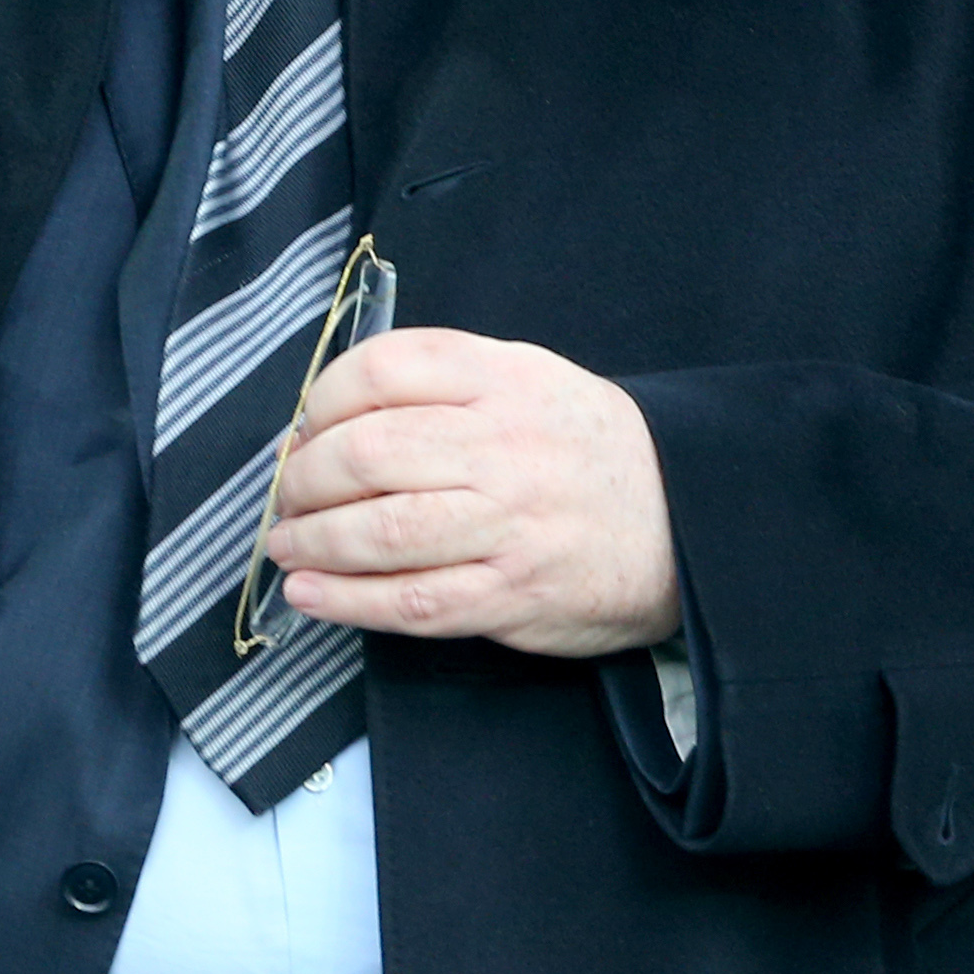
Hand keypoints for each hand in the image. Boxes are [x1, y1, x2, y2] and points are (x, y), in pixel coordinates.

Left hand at [264, 328, 679, 659]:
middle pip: (366, 454)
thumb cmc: (582, 448)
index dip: (320, 401)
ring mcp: (509, 525)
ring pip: (380, 532)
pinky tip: (309, 593)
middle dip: (303, 479)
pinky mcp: (513, 595)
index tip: (302, 428)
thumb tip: (325, 421)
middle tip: (286, 495)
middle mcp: (503, 447)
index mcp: (501, 380)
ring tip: (285, 544)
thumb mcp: (526, 379)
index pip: (382, 371)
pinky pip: (411, 602)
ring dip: (311, 541)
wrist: (689, 519)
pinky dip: (346, 600)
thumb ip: (437, 386)